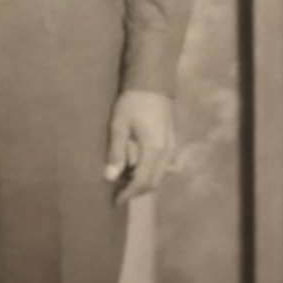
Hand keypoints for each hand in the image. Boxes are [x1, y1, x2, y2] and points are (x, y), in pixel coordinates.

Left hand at [103, 90, 175, 205]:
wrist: (152, 82)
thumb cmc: (132, 101)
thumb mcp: (118, 125)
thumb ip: (116, 153)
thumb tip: (110, 177)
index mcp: (153, 149)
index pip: (142, 181)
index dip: (128, 194)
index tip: (115, 201)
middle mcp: (167, 152)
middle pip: (153, 182)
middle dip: (135, 190)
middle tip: (117, 190)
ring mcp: (173, 147)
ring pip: (161, 175)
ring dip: (144, 181)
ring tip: (125, 177)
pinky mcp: (173, 141)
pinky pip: (167, 166)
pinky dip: (154, 171)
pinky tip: (140, 165)